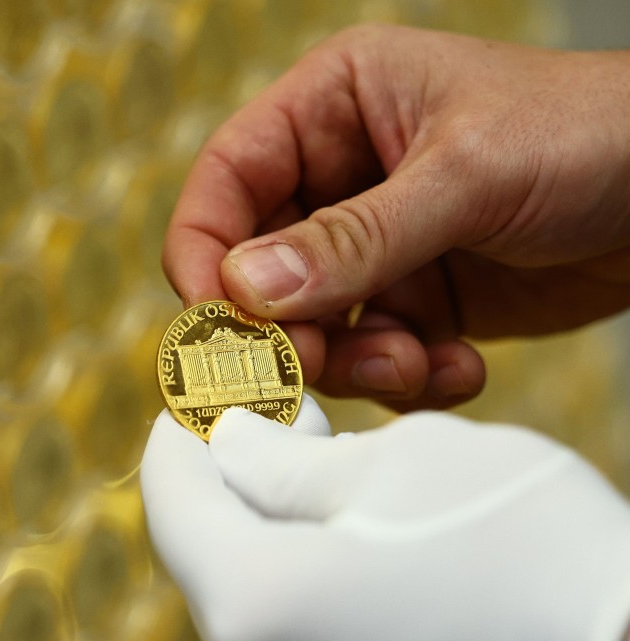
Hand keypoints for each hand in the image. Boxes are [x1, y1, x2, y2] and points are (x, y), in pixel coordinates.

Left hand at [141, 399, 629, 640]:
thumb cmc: (512, 544)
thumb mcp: (386, 465)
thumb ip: (277, 458)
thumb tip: (225, 443)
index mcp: (251, 598)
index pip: (170, 491)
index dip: (186, 422)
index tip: (215, 382)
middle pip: (203, 535)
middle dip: (231, 462)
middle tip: (280, 409)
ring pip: (244, 568)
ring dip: (268, 501)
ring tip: (323, 448)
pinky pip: (285, 606)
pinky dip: (299, 548)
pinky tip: (350, 511)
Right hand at [163, 24, 629, 410]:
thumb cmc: (588, 135)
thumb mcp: (467, 176)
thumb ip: (354, 238)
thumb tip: (244, 291)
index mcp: (331, 107)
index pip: (226, 180)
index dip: (205, 254)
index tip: (218, 325)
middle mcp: (339, 176)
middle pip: (257, 268)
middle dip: (289, 328)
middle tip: (321, 366)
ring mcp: (375, 244)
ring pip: (312, 325)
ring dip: (355, 363)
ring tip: (416, 366)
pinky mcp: (415, 298)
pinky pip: (373, 354)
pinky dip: (404, 377)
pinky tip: (460, 368)